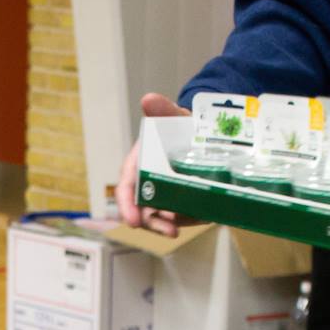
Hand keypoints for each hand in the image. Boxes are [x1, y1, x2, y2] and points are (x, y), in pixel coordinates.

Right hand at [115, 92, 191, 236]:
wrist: (203, 135)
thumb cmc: (181, 126)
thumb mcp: (173, 117)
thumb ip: (162, 111)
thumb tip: (149, 99)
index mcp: (138, 166)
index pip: (127, 189)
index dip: (127, 205)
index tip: (132, 220)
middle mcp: (146, 185)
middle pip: (141, 210)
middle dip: (151, 223)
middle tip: (168, 230)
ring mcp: (163, 197)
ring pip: (158, 219)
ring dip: (164, 226)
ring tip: (176, 230)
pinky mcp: (180, 204)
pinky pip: (178, 219)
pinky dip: (182, 222)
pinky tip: (191, 222)